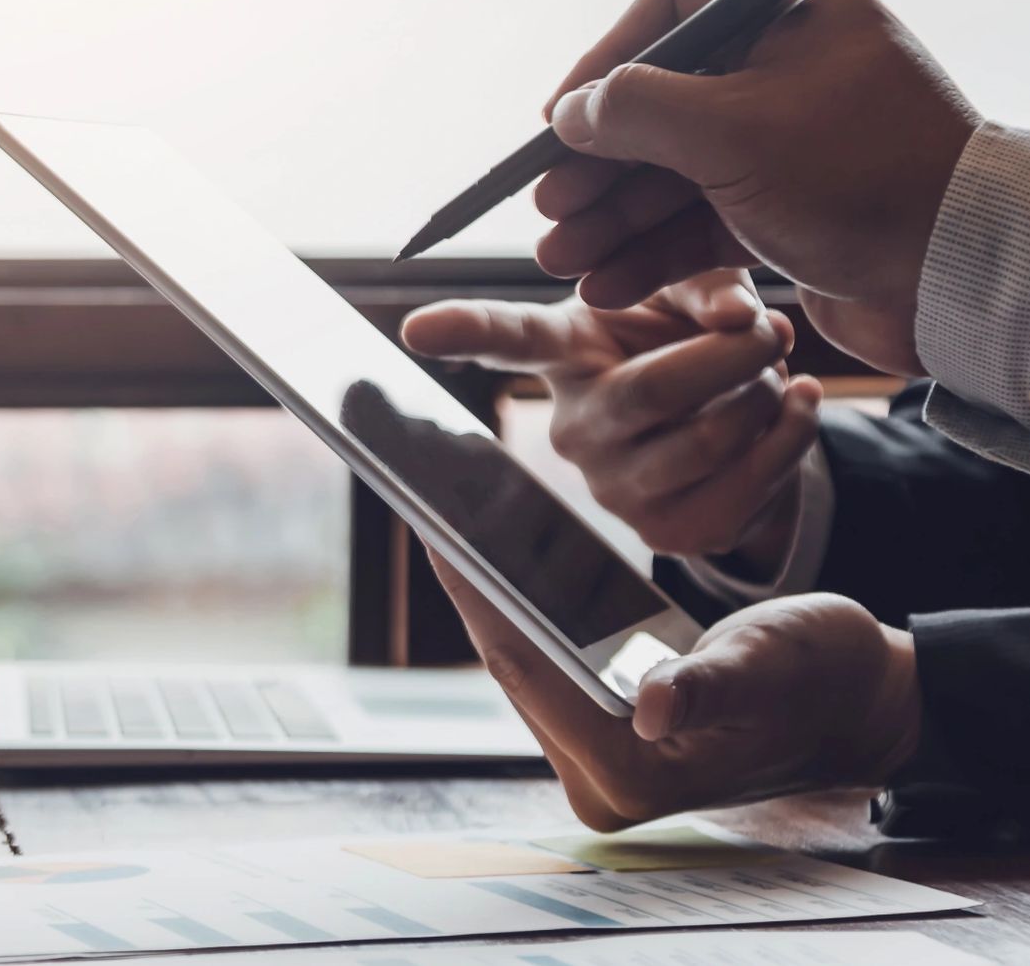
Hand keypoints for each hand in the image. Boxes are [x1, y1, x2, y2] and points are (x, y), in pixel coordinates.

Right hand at [401, 270, 821, 572]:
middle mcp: (571, 429)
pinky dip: (791, 438)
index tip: (414, 327)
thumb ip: (710, 284)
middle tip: (774, 327)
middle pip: (653, 390)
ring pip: (710, 438)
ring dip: (768, 396)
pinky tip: (796, 407)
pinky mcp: (669, 534)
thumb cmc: (693, 341)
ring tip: (774, 373)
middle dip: (734, 355)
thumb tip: (740, 319)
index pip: (507, 340)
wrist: (737, 423)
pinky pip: (746, 485)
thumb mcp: (694, 294)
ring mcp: (615, 490)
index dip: (461, 331)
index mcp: (564, 354)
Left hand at [426, 551, 919, 829]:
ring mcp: (599, 763)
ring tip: (450, 524)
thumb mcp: (770, 666)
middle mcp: (602, 782)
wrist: (860, 702)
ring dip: (491, 599)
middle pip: (514, 668)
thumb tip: (655, 707)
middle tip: (430, 509)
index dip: (478, 596)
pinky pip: (547, 665)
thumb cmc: (826, 678)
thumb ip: (710, 687)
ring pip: (524, 664)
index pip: (528, 671)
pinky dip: (524, 613)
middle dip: (473, 591)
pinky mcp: (603, 737)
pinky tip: (497, 559)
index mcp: (631, 774)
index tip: (436, 530)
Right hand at [536, 0, 979, 376]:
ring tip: (561, 260)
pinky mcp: (792, 212)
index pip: (671, 12)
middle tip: (549, 207)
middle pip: (662, 106)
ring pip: (676, 174)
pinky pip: (703, 222)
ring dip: (614, 219)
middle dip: (597, 166)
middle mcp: (791, 73)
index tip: (556, 119)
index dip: (603, 64)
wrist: (962, 274)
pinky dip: (654, 252)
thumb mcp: (731, 131)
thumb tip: (571, 110)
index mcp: (792, 20)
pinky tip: (607, 283)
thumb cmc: (860, 178)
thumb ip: (636, 112)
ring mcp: (791, 146)